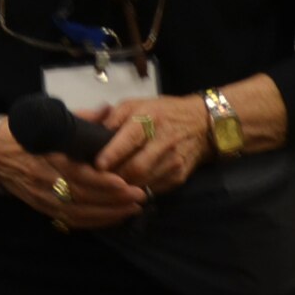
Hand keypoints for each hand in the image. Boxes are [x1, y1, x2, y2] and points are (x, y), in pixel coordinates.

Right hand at [0, 117, 143, 229]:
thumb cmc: (24, 133)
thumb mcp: (48, 119)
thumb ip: (80, 117)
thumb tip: (106, 110)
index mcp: (48, 155)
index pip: (77, 174)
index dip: (102, 182)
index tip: (124, 182)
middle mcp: (45, 180)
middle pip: (82, 197)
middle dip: (113, 200)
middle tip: (140, 196)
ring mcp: (43, 197)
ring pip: (78, 213)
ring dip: (108, 214)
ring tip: (133, 208)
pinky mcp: (42, 208)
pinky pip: (70, 221)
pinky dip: (93, 222)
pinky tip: (112, 218)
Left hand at [94, 94, 212, 194]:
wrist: (202, 124)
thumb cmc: (163, 112)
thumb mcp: (137, 104)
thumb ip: (114, 117)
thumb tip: (93, 132)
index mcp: (150, 118)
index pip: (130, 138)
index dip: (113, 153)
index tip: (97, 164)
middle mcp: (164, 141)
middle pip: (136, 167)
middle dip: (114, 177)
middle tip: (96, 180)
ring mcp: (173, 162)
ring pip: (143, 182)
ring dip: (123, 187)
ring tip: (107, 187)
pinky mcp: (178, 177)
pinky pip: (153, 189)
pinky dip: (137, 191)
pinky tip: (126, 188)